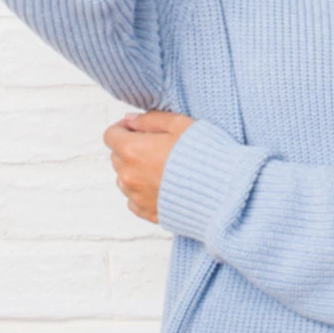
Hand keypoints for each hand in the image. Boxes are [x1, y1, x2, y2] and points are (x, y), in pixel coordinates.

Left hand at [103, 110, 194, 224]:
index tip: (138, 128)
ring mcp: (137, 196)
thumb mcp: (180, 125)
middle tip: (156, 145)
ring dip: (135, 169)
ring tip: (162, 166)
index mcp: (134, 150)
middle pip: (116, 156)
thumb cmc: (204, 156)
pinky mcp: (147, 212)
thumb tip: (130, 120)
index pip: (111, 135)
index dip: (123, 128)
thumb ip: (150, 119)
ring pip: (124, 178)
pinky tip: (163, 184)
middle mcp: (129, 175)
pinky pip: (134, 199)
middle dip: (130, 148)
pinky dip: (143, 190)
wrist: (222, 192)